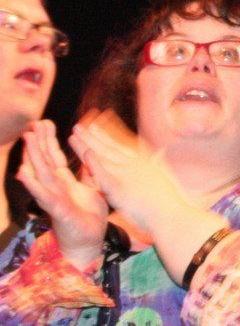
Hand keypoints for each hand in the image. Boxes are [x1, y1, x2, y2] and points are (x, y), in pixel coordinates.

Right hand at [17, 120, 107, 270]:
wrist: (90, 241)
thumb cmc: (89, 215)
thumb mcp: (92, 188)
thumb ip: (88, 172)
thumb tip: (89, 152)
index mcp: (64, 181)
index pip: (54, 156)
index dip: (49, 140)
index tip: (44, 122)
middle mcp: (56, 187)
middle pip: (45, 161)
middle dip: (39, 142)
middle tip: (33, 123)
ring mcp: (54, 198)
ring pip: (41, 174)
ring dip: (32, 157)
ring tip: (26, 140)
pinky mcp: (57, 210)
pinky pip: (44, 196)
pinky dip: (34, 185)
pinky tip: (24, 174)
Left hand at [68, 109, 187, 234]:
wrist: (172, 215)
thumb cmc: (168, 199)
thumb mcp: (164, 175)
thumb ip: (158, 162)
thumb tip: (159, 152)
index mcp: (143, 160)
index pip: (122, 142)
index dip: (108, 131)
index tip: (97, 120)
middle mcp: (135, 163)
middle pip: (109, 145)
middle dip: (93, 133)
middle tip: (79, 123)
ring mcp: (128, 174)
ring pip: (103, 156)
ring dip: (88, 143)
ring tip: (74, 132)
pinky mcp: (120, 189)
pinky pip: (104, 175)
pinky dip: (94, 163)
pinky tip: (86, 154)